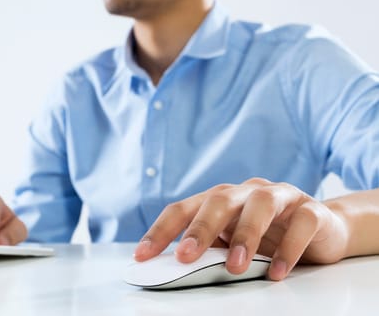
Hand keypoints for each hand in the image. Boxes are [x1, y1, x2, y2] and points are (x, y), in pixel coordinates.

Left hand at [134, 178, 349, 280]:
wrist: (321, 227)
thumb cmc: (268, 234)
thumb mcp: (234, 241)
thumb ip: (210, 249)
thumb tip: (175, 268)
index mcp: (222, 198)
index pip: (184, 208)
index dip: (161, 230)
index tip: (143, 255)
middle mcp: (247, 192)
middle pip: (218, 200)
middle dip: (200, 228)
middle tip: (185, 256)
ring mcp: (280, 196)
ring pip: (260, 204)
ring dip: (245, 234)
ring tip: (236, 266)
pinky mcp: (311, 210)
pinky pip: (301, 222)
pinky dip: (288, 247)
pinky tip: (276, 271)